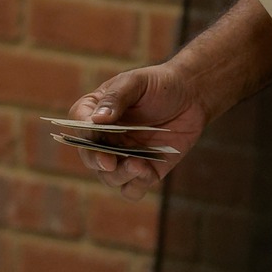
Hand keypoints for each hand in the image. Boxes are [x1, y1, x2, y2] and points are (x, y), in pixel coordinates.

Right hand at [68, 63, 209, 200]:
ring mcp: (123, 157)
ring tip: (138, 164)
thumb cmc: (160, 84)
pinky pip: (133, 189)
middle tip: (109, 162)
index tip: (94, 137)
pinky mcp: (145, 171)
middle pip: (90, 157)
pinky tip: (148, 171)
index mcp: (95, 113)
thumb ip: (116, 98)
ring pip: (109, 178)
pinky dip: (137, 185)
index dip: (83, 134)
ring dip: (120, 175)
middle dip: (98, 161)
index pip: (78, 125)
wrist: (192, 96)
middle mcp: (105, 138)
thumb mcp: (136, 82)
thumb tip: (97, 119)